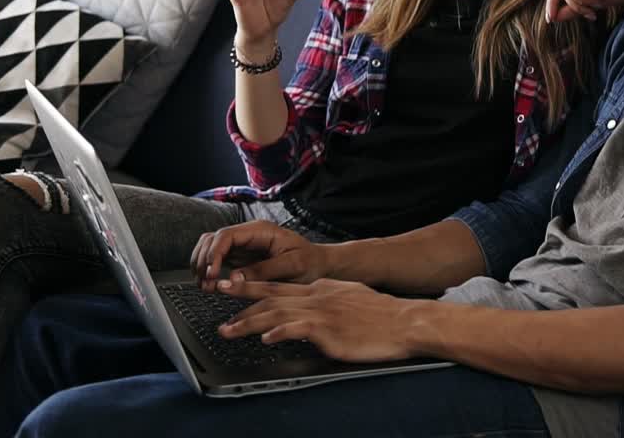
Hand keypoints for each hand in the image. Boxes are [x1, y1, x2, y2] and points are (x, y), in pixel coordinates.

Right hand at [190, 220, 330, 291]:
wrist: (320, 264)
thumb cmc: (311, 262)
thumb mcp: (292, 266)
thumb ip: (264, 271)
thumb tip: (233, 279)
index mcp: (261, 230)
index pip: (226, 235)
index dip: (214, 253)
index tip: (212, 273)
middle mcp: (249, 235)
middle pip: (212, 239)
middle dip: (204, 260)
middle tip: (204, 283)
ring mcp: (243, 246)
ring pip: (210, 248)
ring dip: (202, 266)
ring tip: (204, 286)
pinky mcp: (241, 258)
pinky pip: (218, 260)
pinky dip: (209, 271)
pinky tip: (210, 286)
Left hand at [217, 278, 416, 362]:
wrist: (406, 321)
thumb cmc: (383, 315)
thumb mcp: (352, 298)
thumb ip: (330, 301)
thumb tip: (315, 310)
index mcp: (322, 287)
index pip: (280, 285)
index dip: (252, 287)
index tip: (231, 288)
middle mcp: (318, 295)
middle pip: (271, 296)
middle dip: (241, 299)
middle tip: (218, 299)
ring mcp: (323, 311)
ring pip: (276, 312)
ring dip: (248, 321)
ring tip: (228, 330)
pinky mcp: (329, 329)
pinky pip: (297, 328)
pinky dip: (278, 332)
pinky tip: (266, 338)